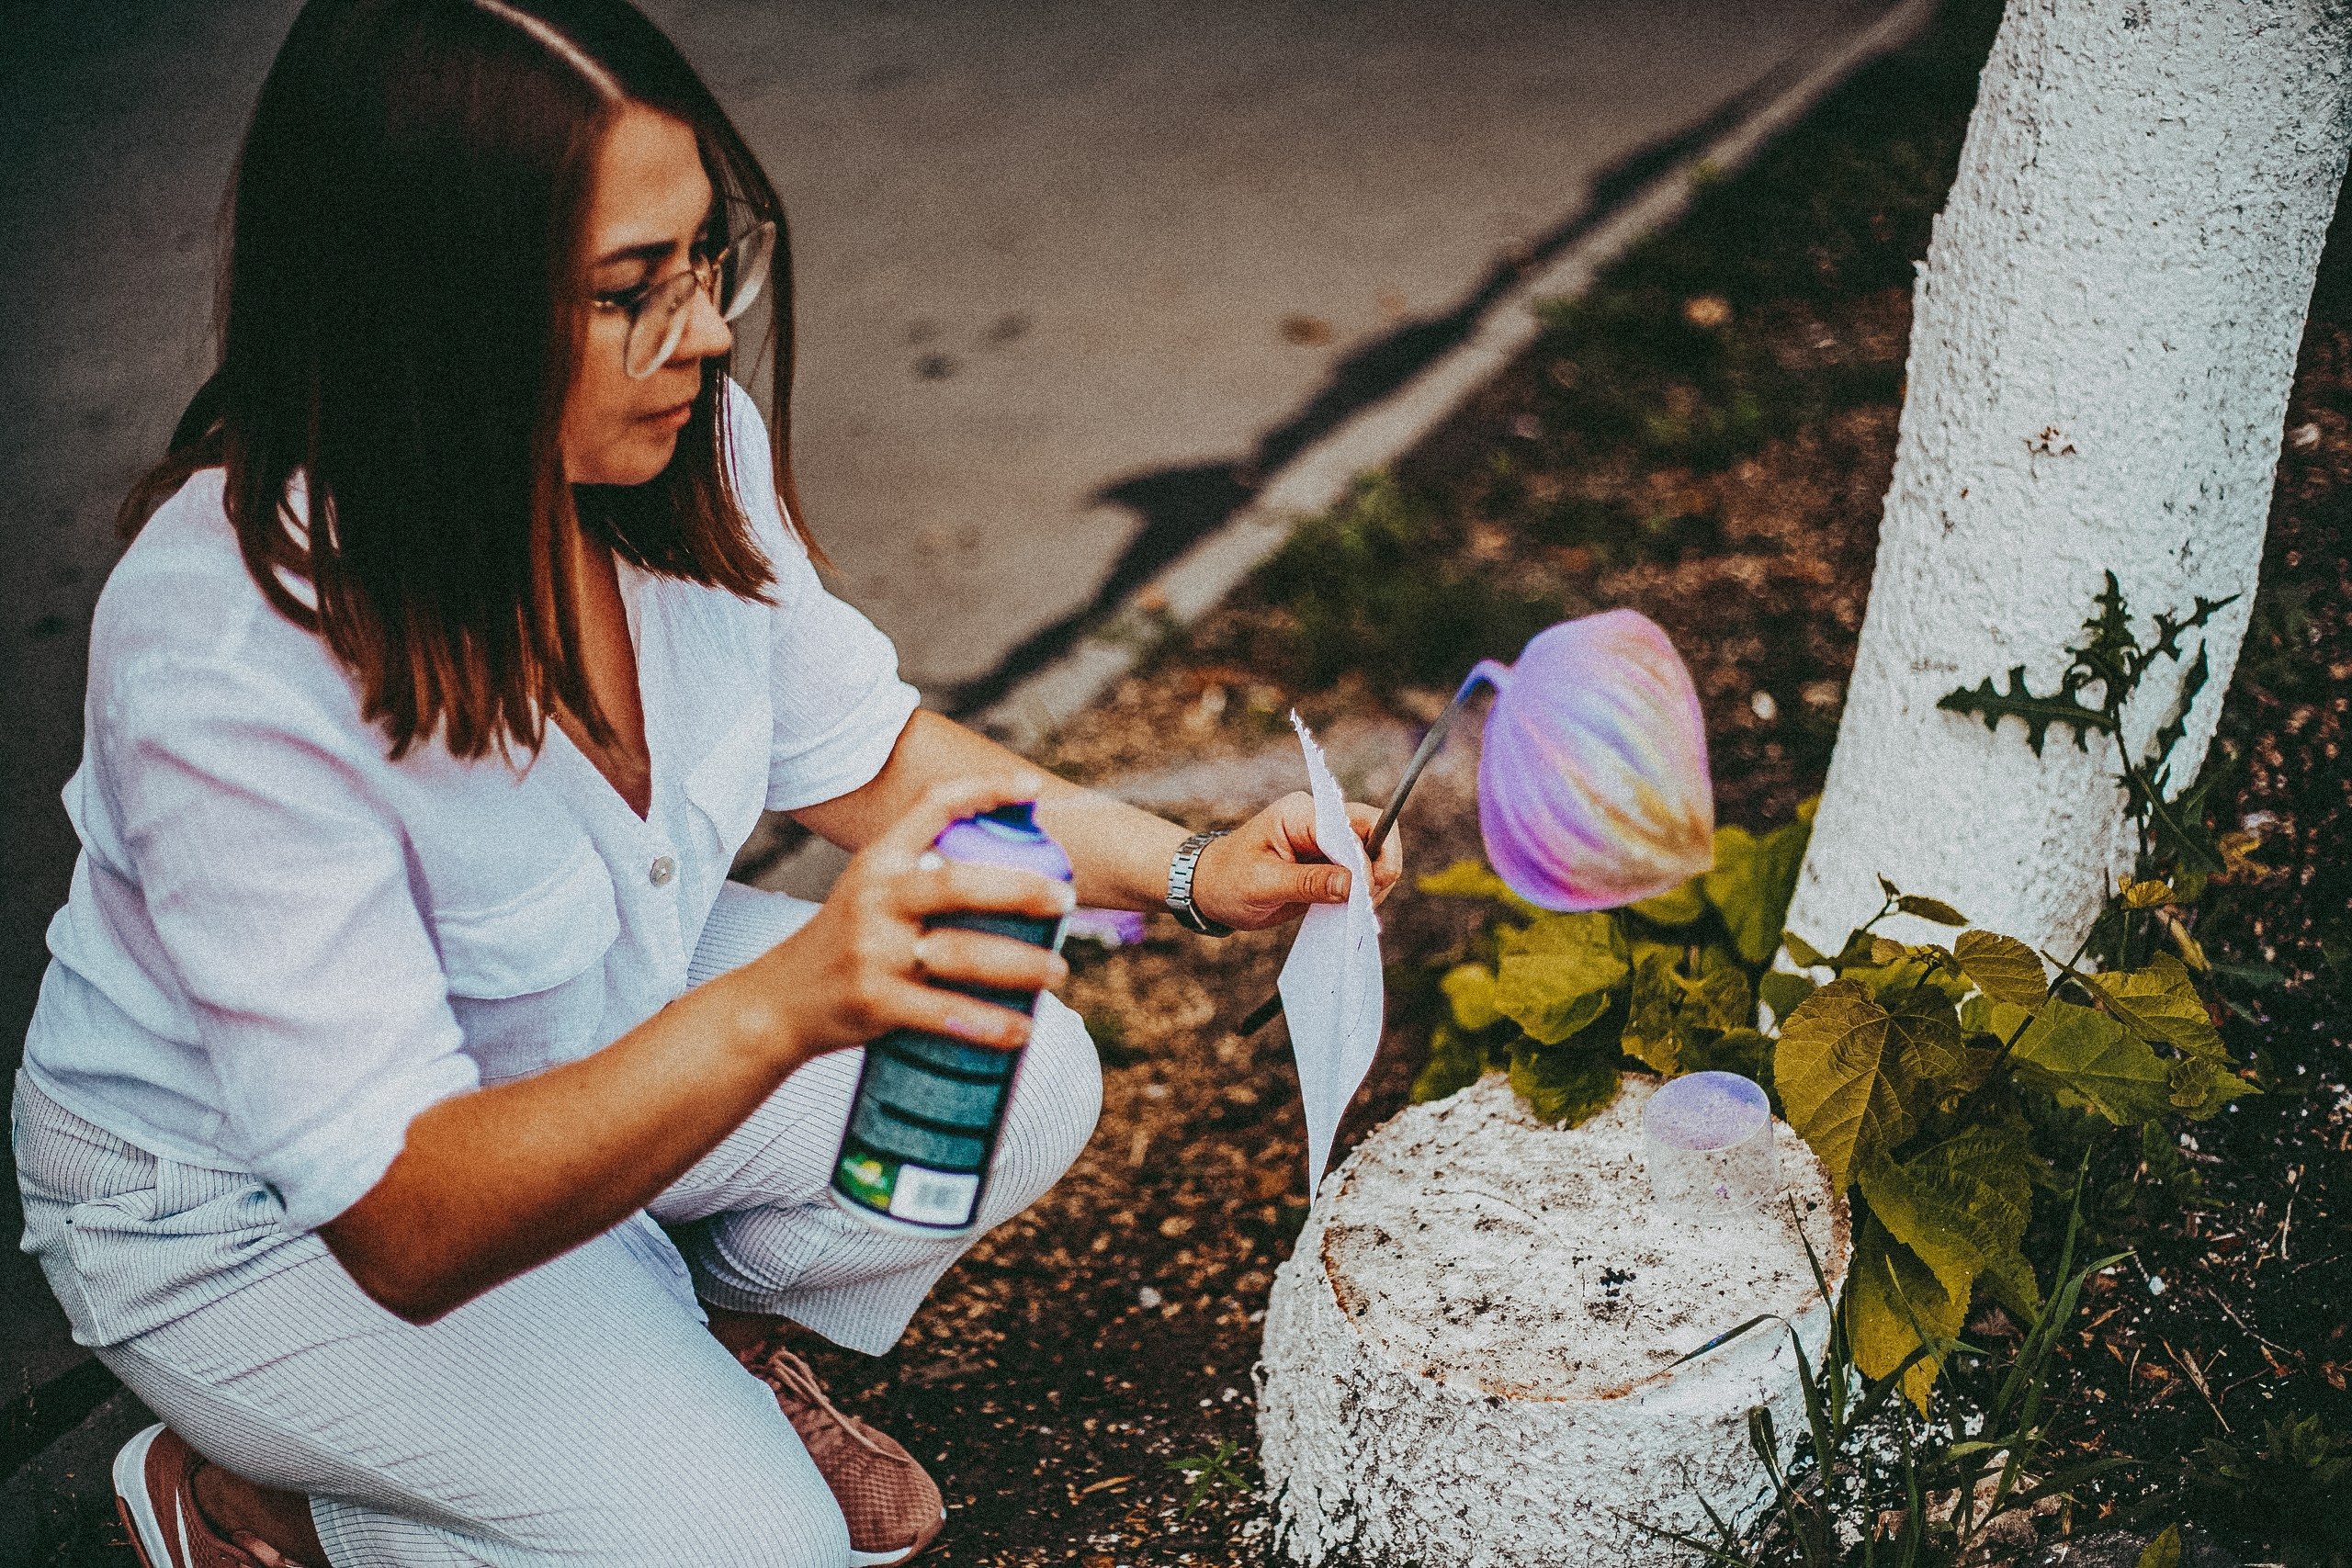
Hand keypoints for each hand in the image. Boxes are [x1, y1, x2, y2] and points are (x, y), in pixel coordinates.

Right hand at [746, 775, 1074, 1060]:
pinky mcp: (874, 1002)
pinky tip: (1021, 1030)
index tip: (1033, 788)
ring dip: (1020, 964)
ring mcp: (873, 951)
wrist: (776, 1004)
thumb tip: (1013, 874)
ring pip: (962, 954)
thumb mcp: (870, 893)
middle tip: (1066, 900)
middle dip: (1021, 890)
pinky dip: (990, 1023)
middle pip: (959, 884)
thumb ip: (924, 877)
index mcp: (878, 861)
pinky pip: (946, 1013)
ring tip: (1058, 971)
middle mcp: (875, 898)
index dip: (985, 790)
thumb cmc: (844, 944)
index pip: (932, 806)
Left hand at [1187, 791, 1404, 931]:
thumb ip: (1309, 882)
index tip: (1363, 892)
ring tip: (1358, 912)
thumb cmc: (1227, 880)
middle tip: (1368, 903)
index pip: (1355, 824)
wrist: (1210, 888)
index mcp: (1301, 814)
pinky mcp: (1328, 863)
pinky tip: (1352, 912)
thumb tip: (1355, 885)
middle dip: (1380, 867)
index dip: (1367, 857)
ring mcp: (1326, 842)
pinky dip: (1364, 893)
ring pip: (1373, 854)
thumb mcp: (1263, 884)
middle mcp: (1319, 822)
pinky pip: (1360, 874)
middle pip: (1373, 832)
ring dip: (1375, 884)